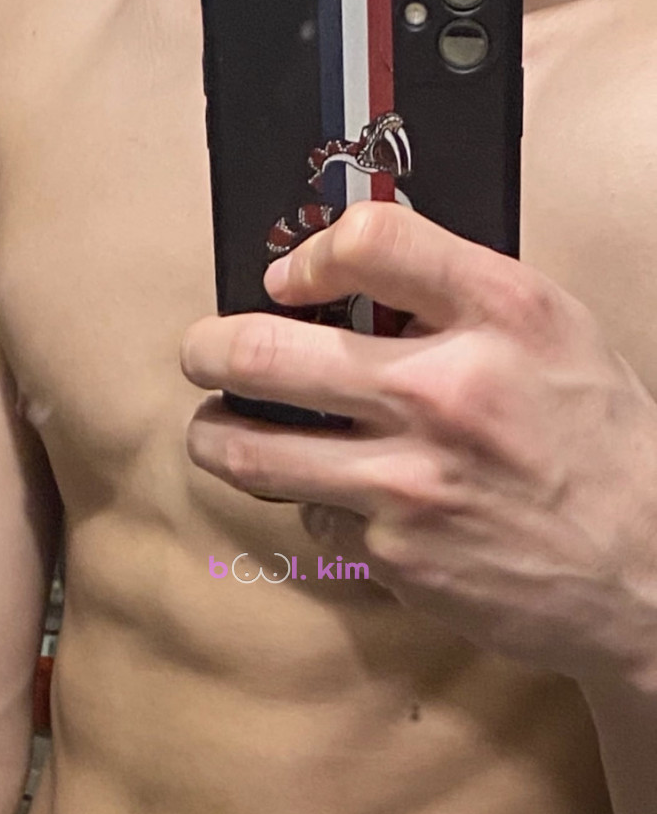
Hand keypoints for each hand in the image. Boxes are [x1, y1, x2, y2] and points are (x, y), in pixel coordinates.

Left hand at [181, 202, 656, 681]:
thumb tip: (354, 282)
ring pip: (251, 453)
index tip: (288, 279)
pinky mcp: (392, 554)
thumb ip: (464, 297)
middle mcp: (445, 391)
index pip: (368, 240)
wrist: (646, 573)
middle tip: (201, 354)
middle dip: (209, 350)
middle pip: (265, 351)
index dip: (306, 252)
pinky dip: (315, 507)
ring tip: (213, 433)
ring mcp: (409, 481)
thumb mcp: (558, 338)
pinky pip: (314, 517)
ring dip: (215, 438)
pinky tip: (344, 503)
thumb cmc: (601, 447)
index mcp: (502, 316)